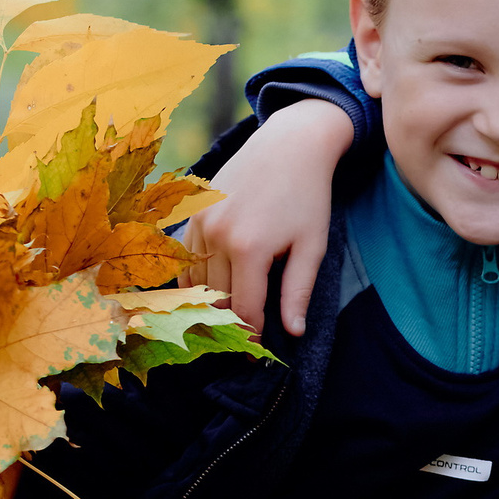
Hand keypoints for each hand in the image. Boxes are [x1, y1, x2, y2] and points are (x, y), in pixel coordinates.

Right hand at [180, 101, 352, 335]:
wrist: (289, 145)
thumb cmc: (308, 197)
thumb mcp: (311, 246)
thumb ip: (298, 291)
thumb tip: (293, 332)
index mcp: (249, 248)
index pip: (245, 309)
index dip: (251, 335)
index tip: (256, 353)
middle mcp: (218, 236)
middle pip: (218, 300)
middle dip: (230, 324)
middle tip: (241, 339)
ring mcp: (201, 222)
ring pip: (197, 282)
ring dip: (210, 304)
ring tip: (225, 320)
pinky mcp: (193, 213)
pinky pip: (187, 258)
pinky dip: (196, 279)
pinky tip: (208, 292)